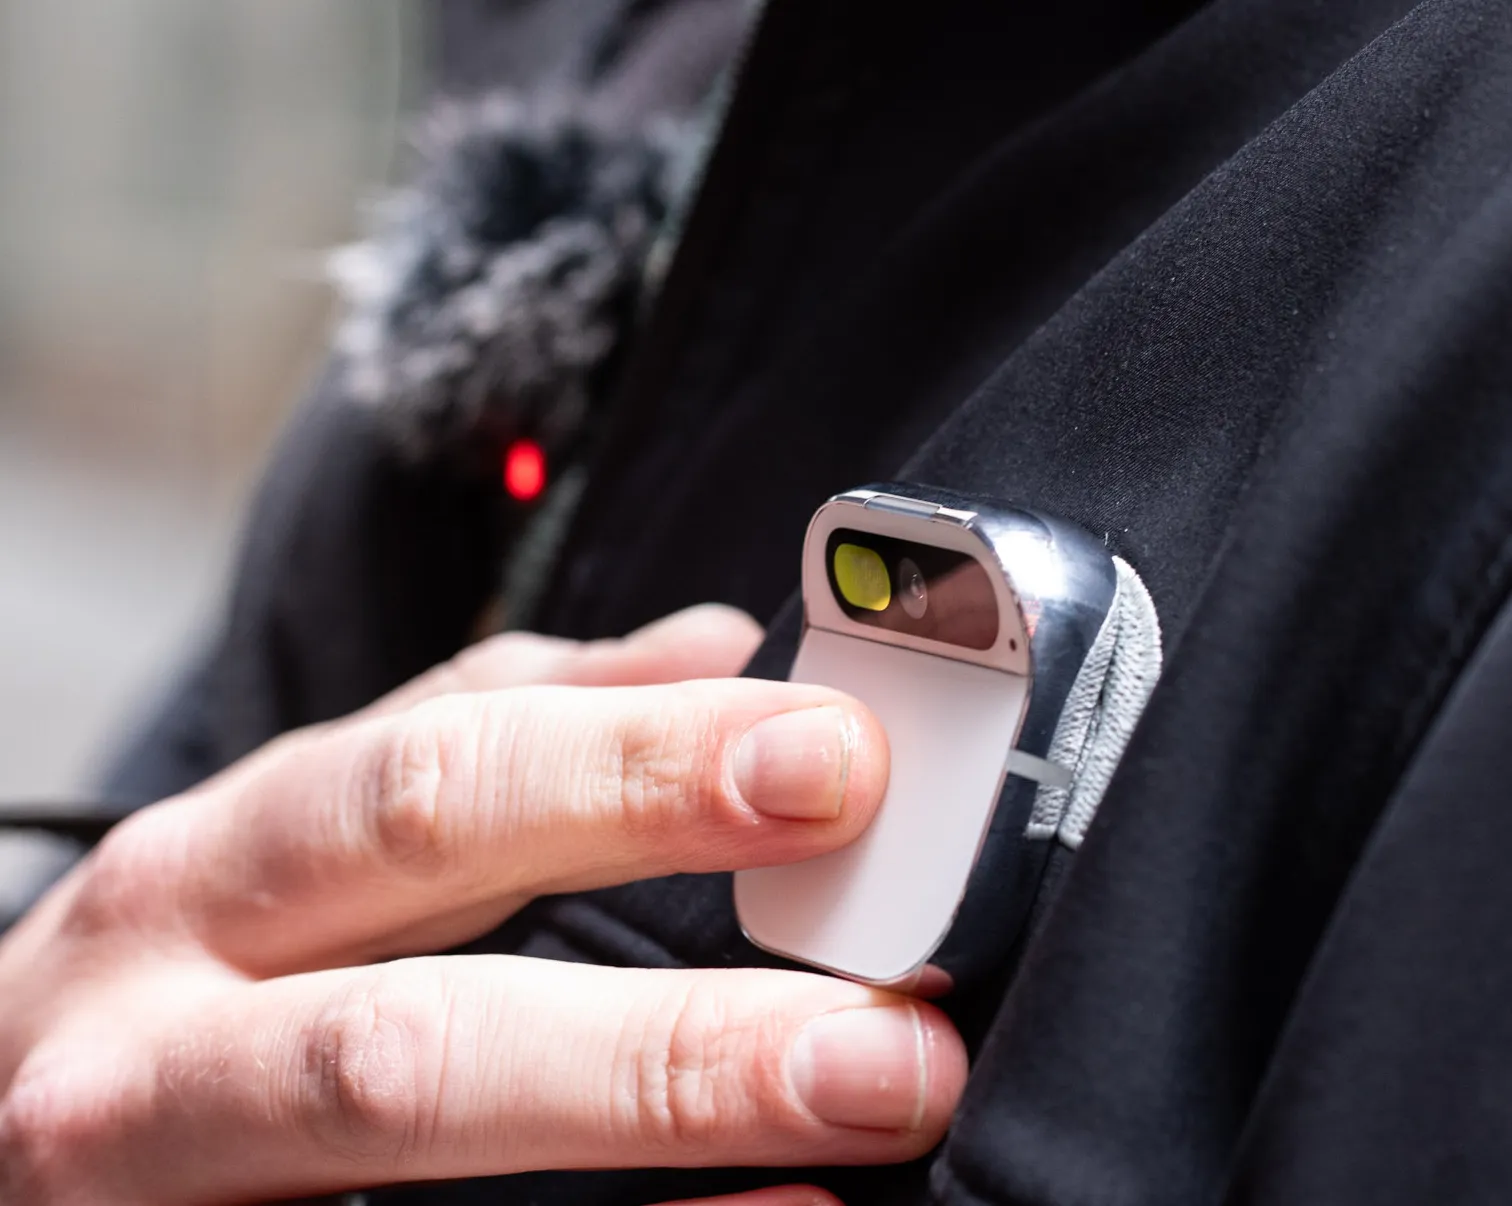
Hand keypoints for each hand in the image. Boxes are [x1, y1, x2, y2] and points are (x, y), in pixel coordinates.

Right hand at [0, 605, 966, 1203]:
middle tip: (885, 999)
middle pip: (422, 1015)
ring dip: (657, 1121)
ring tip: (858, 1102)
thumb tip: (705, 646)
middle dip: (668, 1014)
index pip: (444, 781)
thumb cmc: (174, 977)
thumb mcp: (300, 830)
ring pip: (404, 1138)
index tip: (831, 755)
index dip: (643, 763)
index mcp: (222, 869)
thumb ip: (493, 732)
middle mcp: (164, 1030)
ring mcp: (159, 1188)